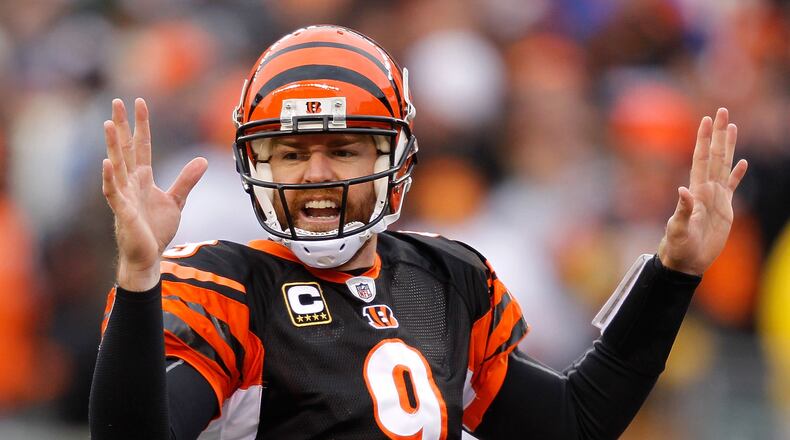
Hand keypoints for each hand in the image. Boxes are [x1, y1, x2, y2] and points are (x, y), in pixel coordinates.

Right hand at [102, 98, 207, 290]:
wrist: (149, 256)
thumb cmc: (156, 229)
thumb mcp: (176, 201)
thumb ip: (187, 180)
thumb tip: (202, 160)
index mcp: (142, 178)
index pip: (141, 145)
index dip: (141, 124)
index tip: (139, 102)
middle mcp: (130, 182)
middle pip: (125, 149)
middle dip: (121, 125)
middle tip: (116, 101)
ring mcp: (124, 195)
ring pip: (116, 165)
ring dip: (112, 145)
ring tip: (108, 124)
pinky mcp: (123, 211)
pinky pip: (113, 192)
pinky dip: (109, 178)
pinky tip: (106, 163)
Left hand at [658, 108, 747, 275]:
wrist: (686, 261)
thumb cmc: (679, 247)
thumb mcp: (679, 229)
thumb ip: (683, 210)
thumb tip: (683, 190)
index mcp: (696, 191)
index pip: (701, 159)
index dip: (704, 140)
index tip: (708, 120)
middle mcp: (705, 190)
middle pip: (715, 155)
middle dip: (718, 134)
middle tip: (722, 111)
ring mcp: (715, 198)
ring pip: (724, 165)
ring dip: (729, 147)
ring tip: (733, 127)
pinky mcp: (724, 210)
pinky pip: (733, 187)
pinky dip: (738, 174)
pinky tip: (743, 162)